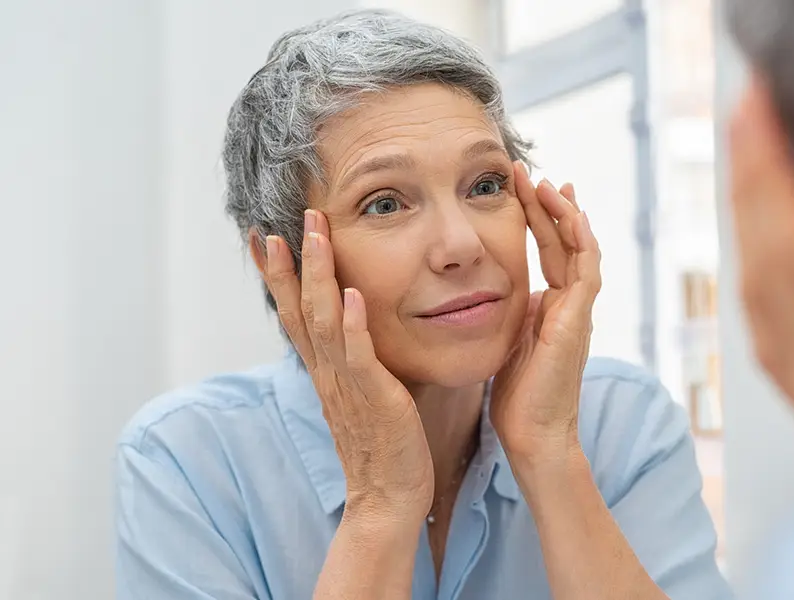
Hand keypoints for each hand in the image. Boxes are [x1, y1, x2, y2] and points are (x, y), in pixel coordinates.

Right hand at [261, 209, 433, 521]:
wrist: (389, 497)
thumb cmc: (384, 445)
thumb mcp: (364, 394)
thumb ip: (358, 361)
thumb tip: (360, 329)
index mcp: (325, 371)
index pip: (294, 314)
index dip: (279, 276)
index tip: (265, 237)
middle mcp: (327, 373)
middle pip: (298, 310)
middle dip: (289, 264)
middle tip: (278, 222)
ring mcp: (346, 384)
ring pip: (323, 321)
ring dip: (318, 276)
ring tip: (315, 235)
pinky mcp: (374, 398)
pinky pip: (359, 356)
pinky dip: (352, 324)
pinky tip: (350, 295)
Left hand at [491, 162, 601, 462]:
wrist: (534, 436)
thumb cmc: (517, 398)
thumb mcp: (507, 343)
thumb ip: (508, 315)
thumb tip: (489, 292)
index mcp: (551, 308)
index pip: (548, 251)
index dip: (535, 218)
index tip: (519, 187)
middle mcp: (569, 305)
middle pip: (564, 242)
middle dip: (546, 205)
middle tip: (527, 172)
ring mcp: (578, 312)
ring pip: (580, 249)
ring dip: (564, 214)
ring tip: (545, 183)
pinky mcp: (579, 321)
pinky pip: (587, 271)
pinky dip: (582, 241)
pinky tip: (570, 215)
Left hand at [729, 77, 793, 475]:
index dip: (775, 183)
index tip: (761, 123)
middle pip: (767, 254)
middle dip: (754, 179)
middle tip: (748, 114)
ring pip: (758, 275)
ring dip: (750, 209)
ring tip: (750, 153)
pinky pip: (763, 304)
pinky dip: (758, 253)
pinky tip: (760, 232)